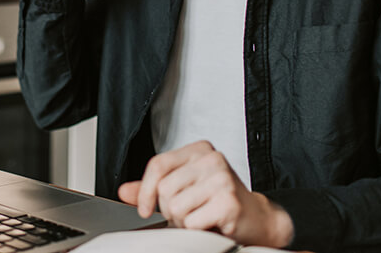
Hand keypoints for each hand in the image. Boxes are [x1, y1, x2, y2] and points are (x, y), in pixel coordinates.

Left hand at [117, 141, 294, 247]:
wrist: (257, 220)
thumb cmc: (219, 203)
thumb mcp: (185, 189)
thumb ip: (154, 188)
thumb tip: (124, 191)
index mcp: (200, 150)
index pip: (158, 165)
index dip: (145, 191)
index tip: (145, 209)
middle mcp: (212, 158)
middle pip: (164, 189)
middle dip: (171, 210)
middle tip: (191, 212)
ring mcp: (221, 178)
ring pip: (176, 207)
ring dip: (184, 221)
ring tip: (202, 217)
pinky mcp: (228, 201)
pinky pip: (191, 222)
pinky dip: (197, 230)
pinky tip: (211, 224)